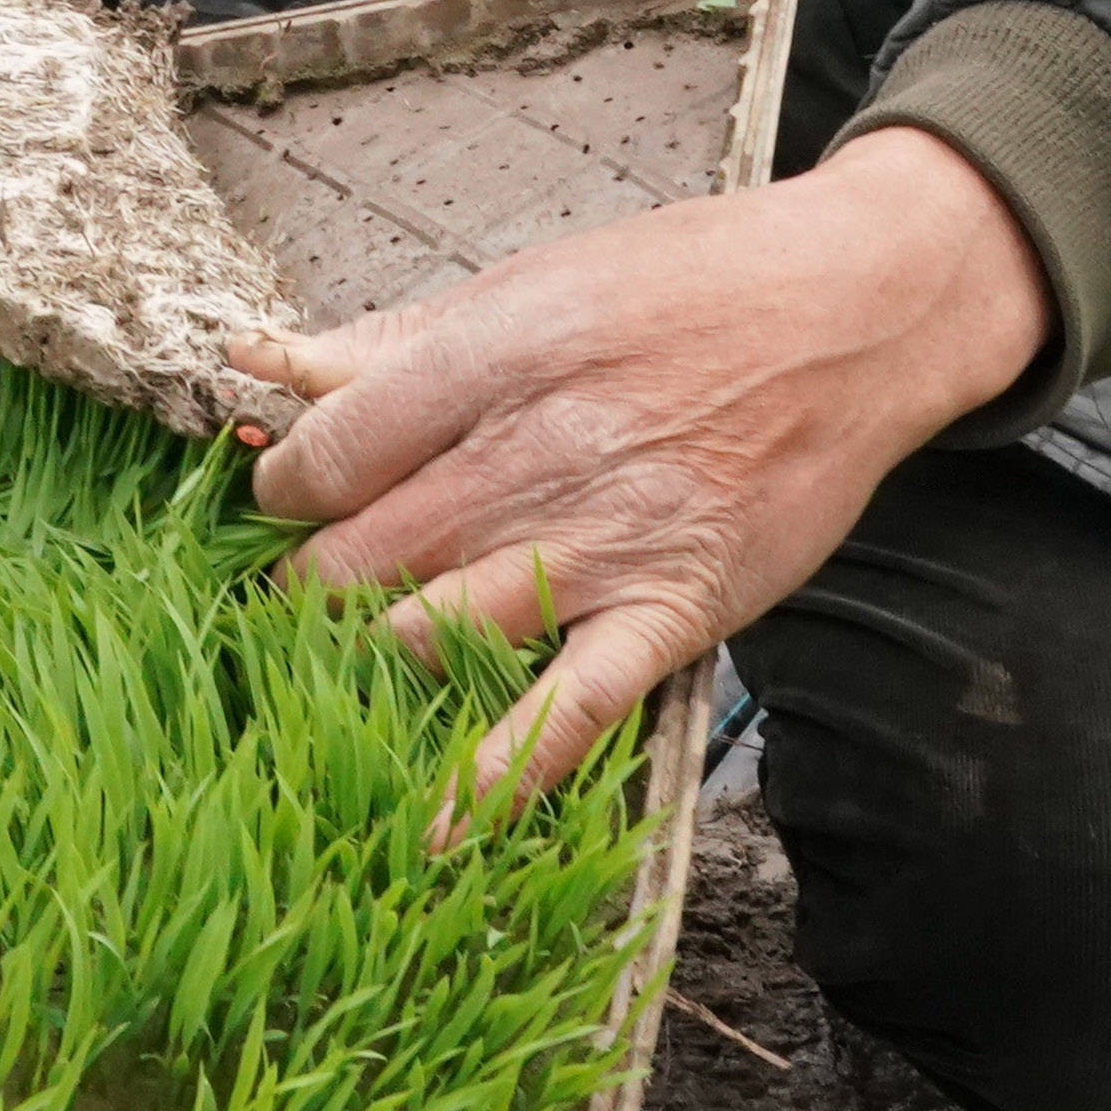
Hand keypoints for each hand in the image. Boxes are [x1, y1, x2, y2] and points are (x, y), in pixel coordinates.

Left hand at [239, 124, 1046, 826]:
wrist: (850, 310)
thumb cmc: (685, 285)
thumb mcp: (528, 283)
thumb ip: (390, 341)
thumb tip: (260, 361)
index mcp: (490, 358)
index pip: (329, 455)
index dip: (284, 490)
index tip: (289, 503)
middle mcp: (533, 455)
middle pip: (361, 555)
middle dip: (306, 588)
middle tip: (298, 597)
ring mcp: (604, 541)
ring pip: (433, 631)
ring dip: (371, 661)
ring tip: (343, 668)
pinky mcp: (673, 608)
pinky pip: (572, 709)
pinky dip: (503, 774)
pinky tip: (442, 827)